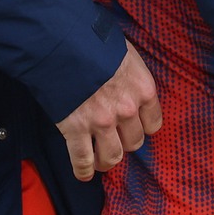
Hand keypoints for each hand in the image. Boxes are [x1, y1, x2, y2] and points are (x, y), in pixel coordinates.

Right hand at [55, 42, 161, 181]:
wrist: (60, 40)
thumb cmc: (92, 40)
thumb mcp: (124, 52)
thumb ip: (129, 74)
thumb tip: (124, 79)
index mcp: (143, 89)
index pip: (153, 123)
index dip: (141, 127)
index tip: (133, 127)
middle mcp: (127, 109)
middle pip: (134, 142)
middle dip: (124, 143)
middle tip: (113, 140)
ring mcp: (101, 122)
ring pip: (112, 156)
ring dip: (106, 161)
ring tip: (99, 161)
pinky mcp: (76, 130)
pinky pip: (83, 160)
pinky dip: (83, 171)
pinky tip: (83, 174)